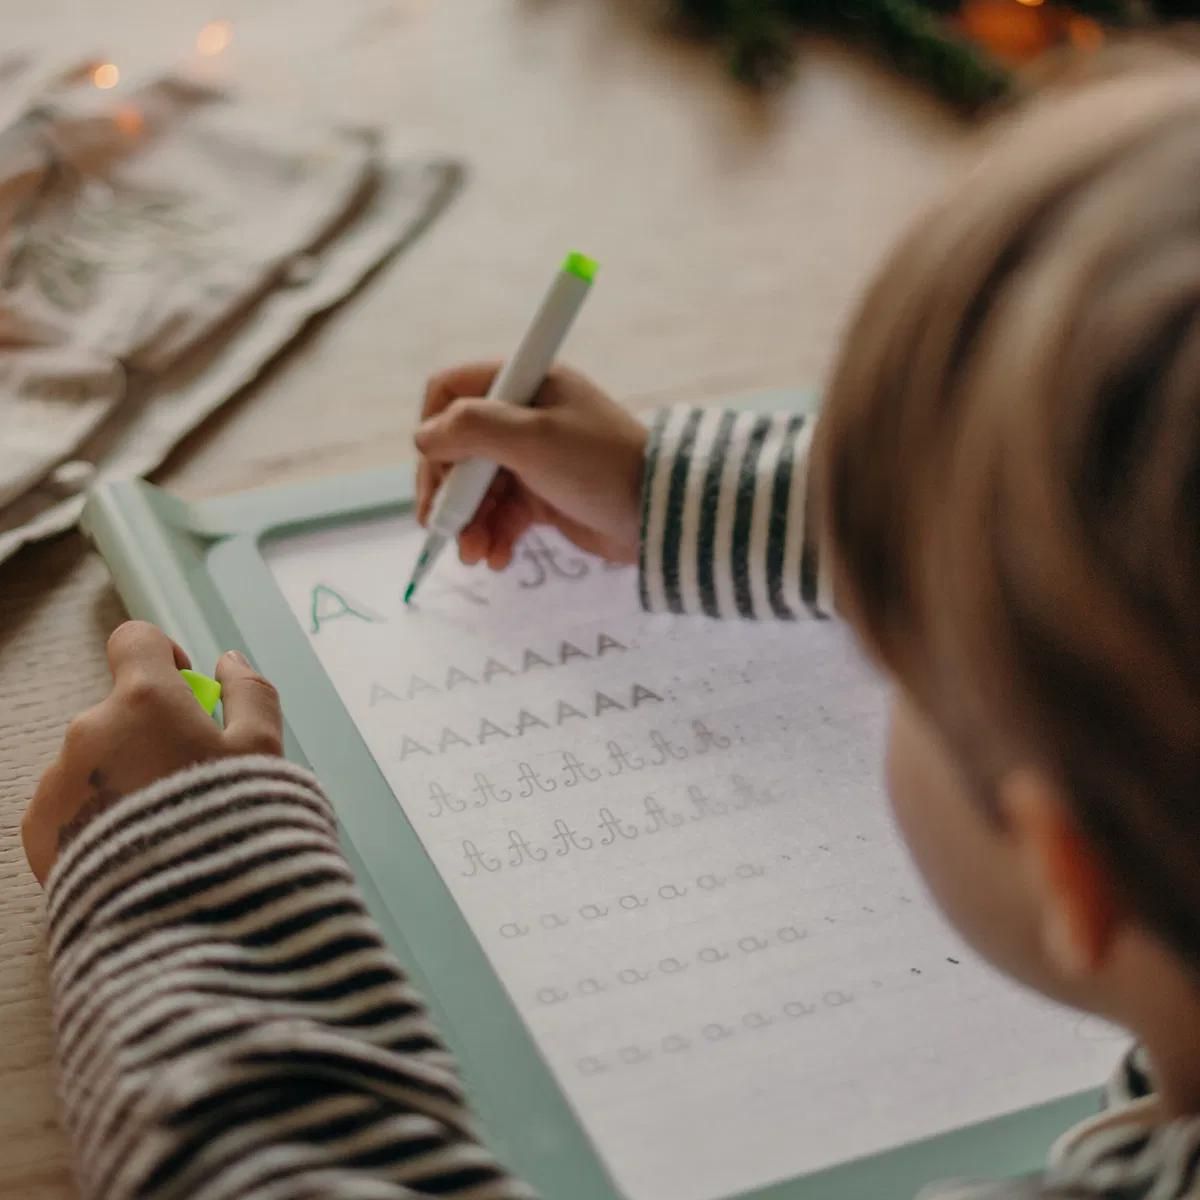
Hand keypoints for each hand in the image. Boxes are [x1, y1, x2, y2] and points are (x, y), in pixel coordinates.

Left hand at [22, 621, 282, 885]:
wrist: (182, 915)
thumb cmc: (229, 824)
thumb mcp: (263, 752)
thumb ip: (251, 694)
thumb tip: (230, 662)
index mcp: (143, 700)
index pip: (135, 641)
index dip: (164, 656)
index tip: (189, 690)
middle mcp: (88, 729)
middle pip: (120, 709)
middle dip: (152, 731)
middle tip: (193, 778)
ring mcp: (58, 779)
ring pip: (96, 758)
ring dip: (125, 774)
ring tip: (166, 824)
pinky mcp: (39, 829)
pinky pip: (72, 803)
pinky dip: (99, 814)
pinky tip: (135, 847)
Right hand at [415, 363, 647, 569]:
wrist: (658, 514)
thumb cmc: (599, 464)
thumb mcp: (532, 438)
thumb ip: (472, 429)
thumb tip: (423, 437)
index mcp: (524, 385)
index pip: (452, 391)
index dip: (435, 428)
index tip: (437, 468)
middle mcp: (524, 417)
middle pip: (457, 448)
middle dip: (448, 491)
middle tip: (439, 527)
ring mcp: (532, 459)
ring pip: (476, 489)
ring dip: (468, 523)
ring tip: (474, 554)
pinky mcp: (543, 497)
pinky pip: (501, 516)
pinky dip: (493, 536)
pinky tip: (497, 559)